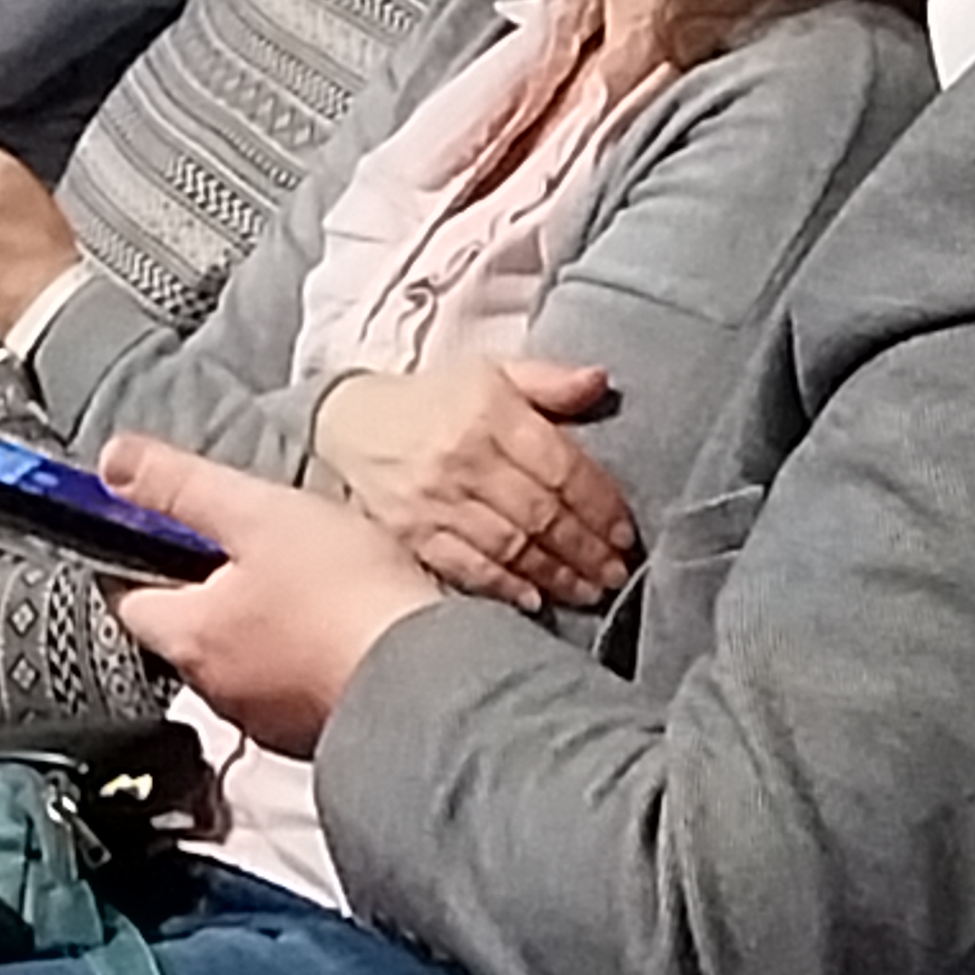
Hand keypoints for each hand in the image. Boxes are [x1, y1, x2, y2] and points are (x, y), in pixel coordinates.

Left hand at [105, 435, 441, 751]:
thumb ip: (181, 487)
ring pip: (240, 663)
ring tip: (305, 588)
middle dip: (208, 592)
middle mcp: (216, 689)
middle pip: (186, 631)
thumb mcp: (259, 513)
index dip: (137, 557)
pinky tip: (337, 631)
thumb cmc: (346, 595)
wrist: (430, 678)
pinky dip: (302, 662)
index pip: (126, 597)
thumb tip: (112, 463)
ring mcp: (267, 719)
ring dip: (258, 630)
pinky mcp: (315, 733)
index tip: (162, 530)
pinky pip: (291, 690)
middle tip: (254, 548)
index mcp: (189, 636)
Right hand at [312, 362, 633, 611]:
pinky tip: (535, 601)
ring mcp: (435, 499)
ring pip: (510, 545)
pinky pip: (466, 567)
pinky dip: (504, 587)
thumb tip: (600, 381)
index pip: (561, 466)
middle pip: (541, 513)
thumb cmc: (435, 400)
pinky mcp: (411, 533)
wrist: (348, 424)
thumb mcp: (491, 373)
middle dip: (586, 549)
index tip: (625, 533)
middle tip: (616, 573)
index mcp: (491, 411)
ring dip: (556, 574)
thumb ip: (548, 381)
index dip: (600, 505)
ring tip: (588, 591)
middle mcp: (464, 456)